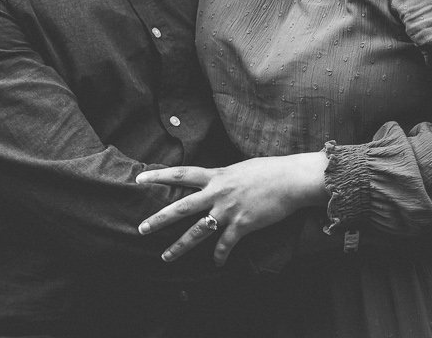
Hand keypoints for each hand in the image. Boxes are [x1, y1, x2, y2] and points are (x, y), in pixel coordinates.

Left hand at [136, 152, 326, 265]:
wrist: (291, 180)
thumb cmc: (271, 170)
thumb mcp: (241, 168)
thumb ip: (225, 176)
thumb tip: (218, 179)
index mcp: (217, 176)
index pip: (181, 174)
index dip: (159, 176)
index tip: (140, 180)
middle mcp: (218, 192)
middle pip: (181, 207)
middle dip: (159, 219)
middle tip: (141, 229)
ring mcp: (228, 210)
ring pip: (197, 231)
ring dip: (179, 247)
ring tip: (165, 257)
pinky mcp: (242, 225)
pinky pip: (225, 244)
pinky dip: (220, 255)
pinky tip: (217, 263)